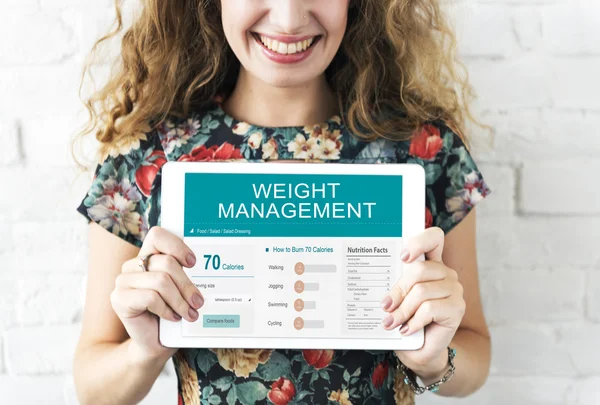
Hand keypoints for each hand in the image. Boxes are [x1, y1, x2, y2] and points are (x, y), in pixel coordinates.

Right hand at [110, 226, 204, 362]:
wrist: (154, 344)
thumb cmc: (170, 315)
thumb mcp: (180, 291)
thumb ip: (185, 275)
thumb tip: (208, 268)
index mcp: (148, 257)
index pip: (158, 235)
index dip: (177, 246)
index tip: (193, 263)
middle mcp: (133, 266)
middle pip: (166, 263)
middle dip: (187, 285)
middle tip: (198, 302)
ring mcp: (123, 281)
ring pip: (160, 281)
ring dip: (179, 300)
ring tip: (189, 313)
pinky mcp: (118, 299)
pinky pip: (150, 297)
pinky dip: (166, 309)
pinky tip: (171, 317)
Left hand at [380, 227, 464, 380]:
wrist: (420, 350)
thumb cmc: (406, 320)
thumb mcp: (398, 299)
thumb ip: (395, 285)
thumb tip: (381, 286)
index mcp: (431, 264)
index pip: (433, 238)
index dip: (419, 242)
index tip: (403, 257)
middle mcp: (445, 273)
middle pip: (419, 269)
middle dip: (398, 290)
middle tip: (385, 306)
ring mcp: (454, 289)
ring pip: (421, 291)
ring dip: (402, 310)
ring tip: (392, 322)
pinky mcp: (457, 308)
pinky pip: (429, 309)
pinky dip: (414, 321)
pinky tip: (407, 329)